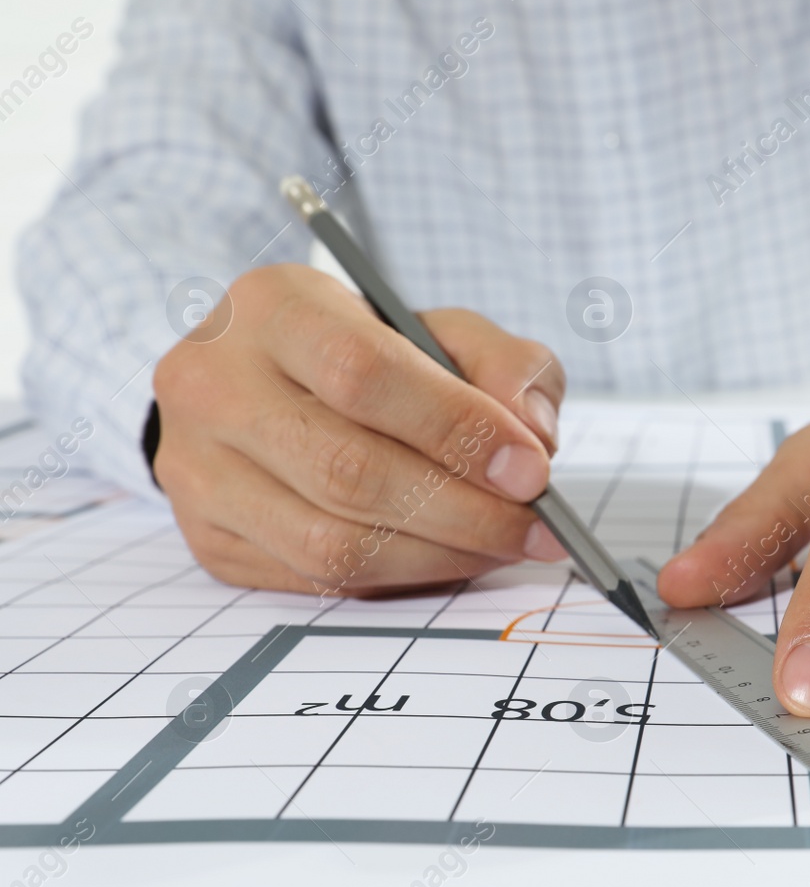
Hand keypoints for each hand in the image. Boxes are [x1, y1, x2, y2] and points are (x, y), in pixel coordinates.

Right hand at [152, 263, 567, 595]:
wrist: (266, 387)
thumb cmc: (369, 354)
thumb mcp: (442, 330)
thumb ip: (504, 364)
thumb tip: (531, 438)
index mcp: (272, 306)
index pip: (362, 373)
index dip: (458, 428)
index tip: (531, 469)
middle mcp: (212, 383)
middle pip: (348, 469)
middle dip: (464, 510)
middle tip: (535, 527)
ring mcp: (195, 467)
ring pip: (330, 543)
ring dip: (439, 556)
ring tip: (501, 546)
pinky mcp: (206, 536)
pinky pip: (316, 579)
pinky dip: (401, 577)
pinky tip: (449, 557)